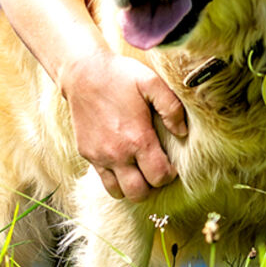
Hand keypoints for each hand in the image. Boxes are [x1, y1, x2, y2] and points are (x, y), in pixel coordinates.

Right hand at [59, 52, 187, 201]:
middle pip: (139, 193)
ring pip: (118, 193)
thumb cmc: (120, 76)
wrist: (83, 73)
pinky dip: (115, 178)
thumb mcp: (152, 83)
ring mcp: (99, 156)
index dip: (169, 174)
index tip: (171, 163)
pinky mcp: (86, 154)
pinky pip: (103, 179)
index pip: (159, 177)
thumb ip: (172, 108)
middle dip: (152, 186)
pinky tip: (123, 160)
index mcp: (137, 139)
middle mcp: (117, 153)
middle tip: (155, 169)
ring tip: (139, 169)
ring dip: (132, 186)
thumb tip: (183, 132)